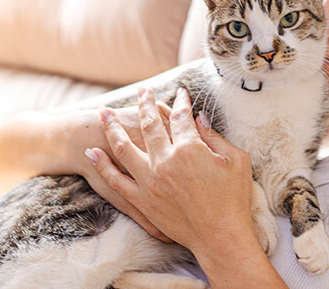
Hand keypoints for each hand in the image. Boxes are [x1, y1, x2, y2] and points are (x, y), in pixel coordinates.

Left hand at [84, 86, 255, 253]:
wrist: (220, 236)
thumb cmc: (233, 200)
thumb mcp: (236, 161)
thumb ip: (215, 137)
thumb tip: (200, 118)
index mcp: (190, 148)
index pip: (180, 116)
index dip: (180, 102)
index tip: (180, 93)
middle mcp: (165, 160)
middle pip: (149, 124)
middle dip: (144, 104)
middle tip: (141, 91)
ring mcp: (150, 181)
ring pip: (124, 147)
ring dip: (111, 127)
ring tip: (103, 113)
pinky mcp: (142, 200)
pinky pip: (116, 180)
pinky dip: (102, 165)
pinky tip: (92, 152)